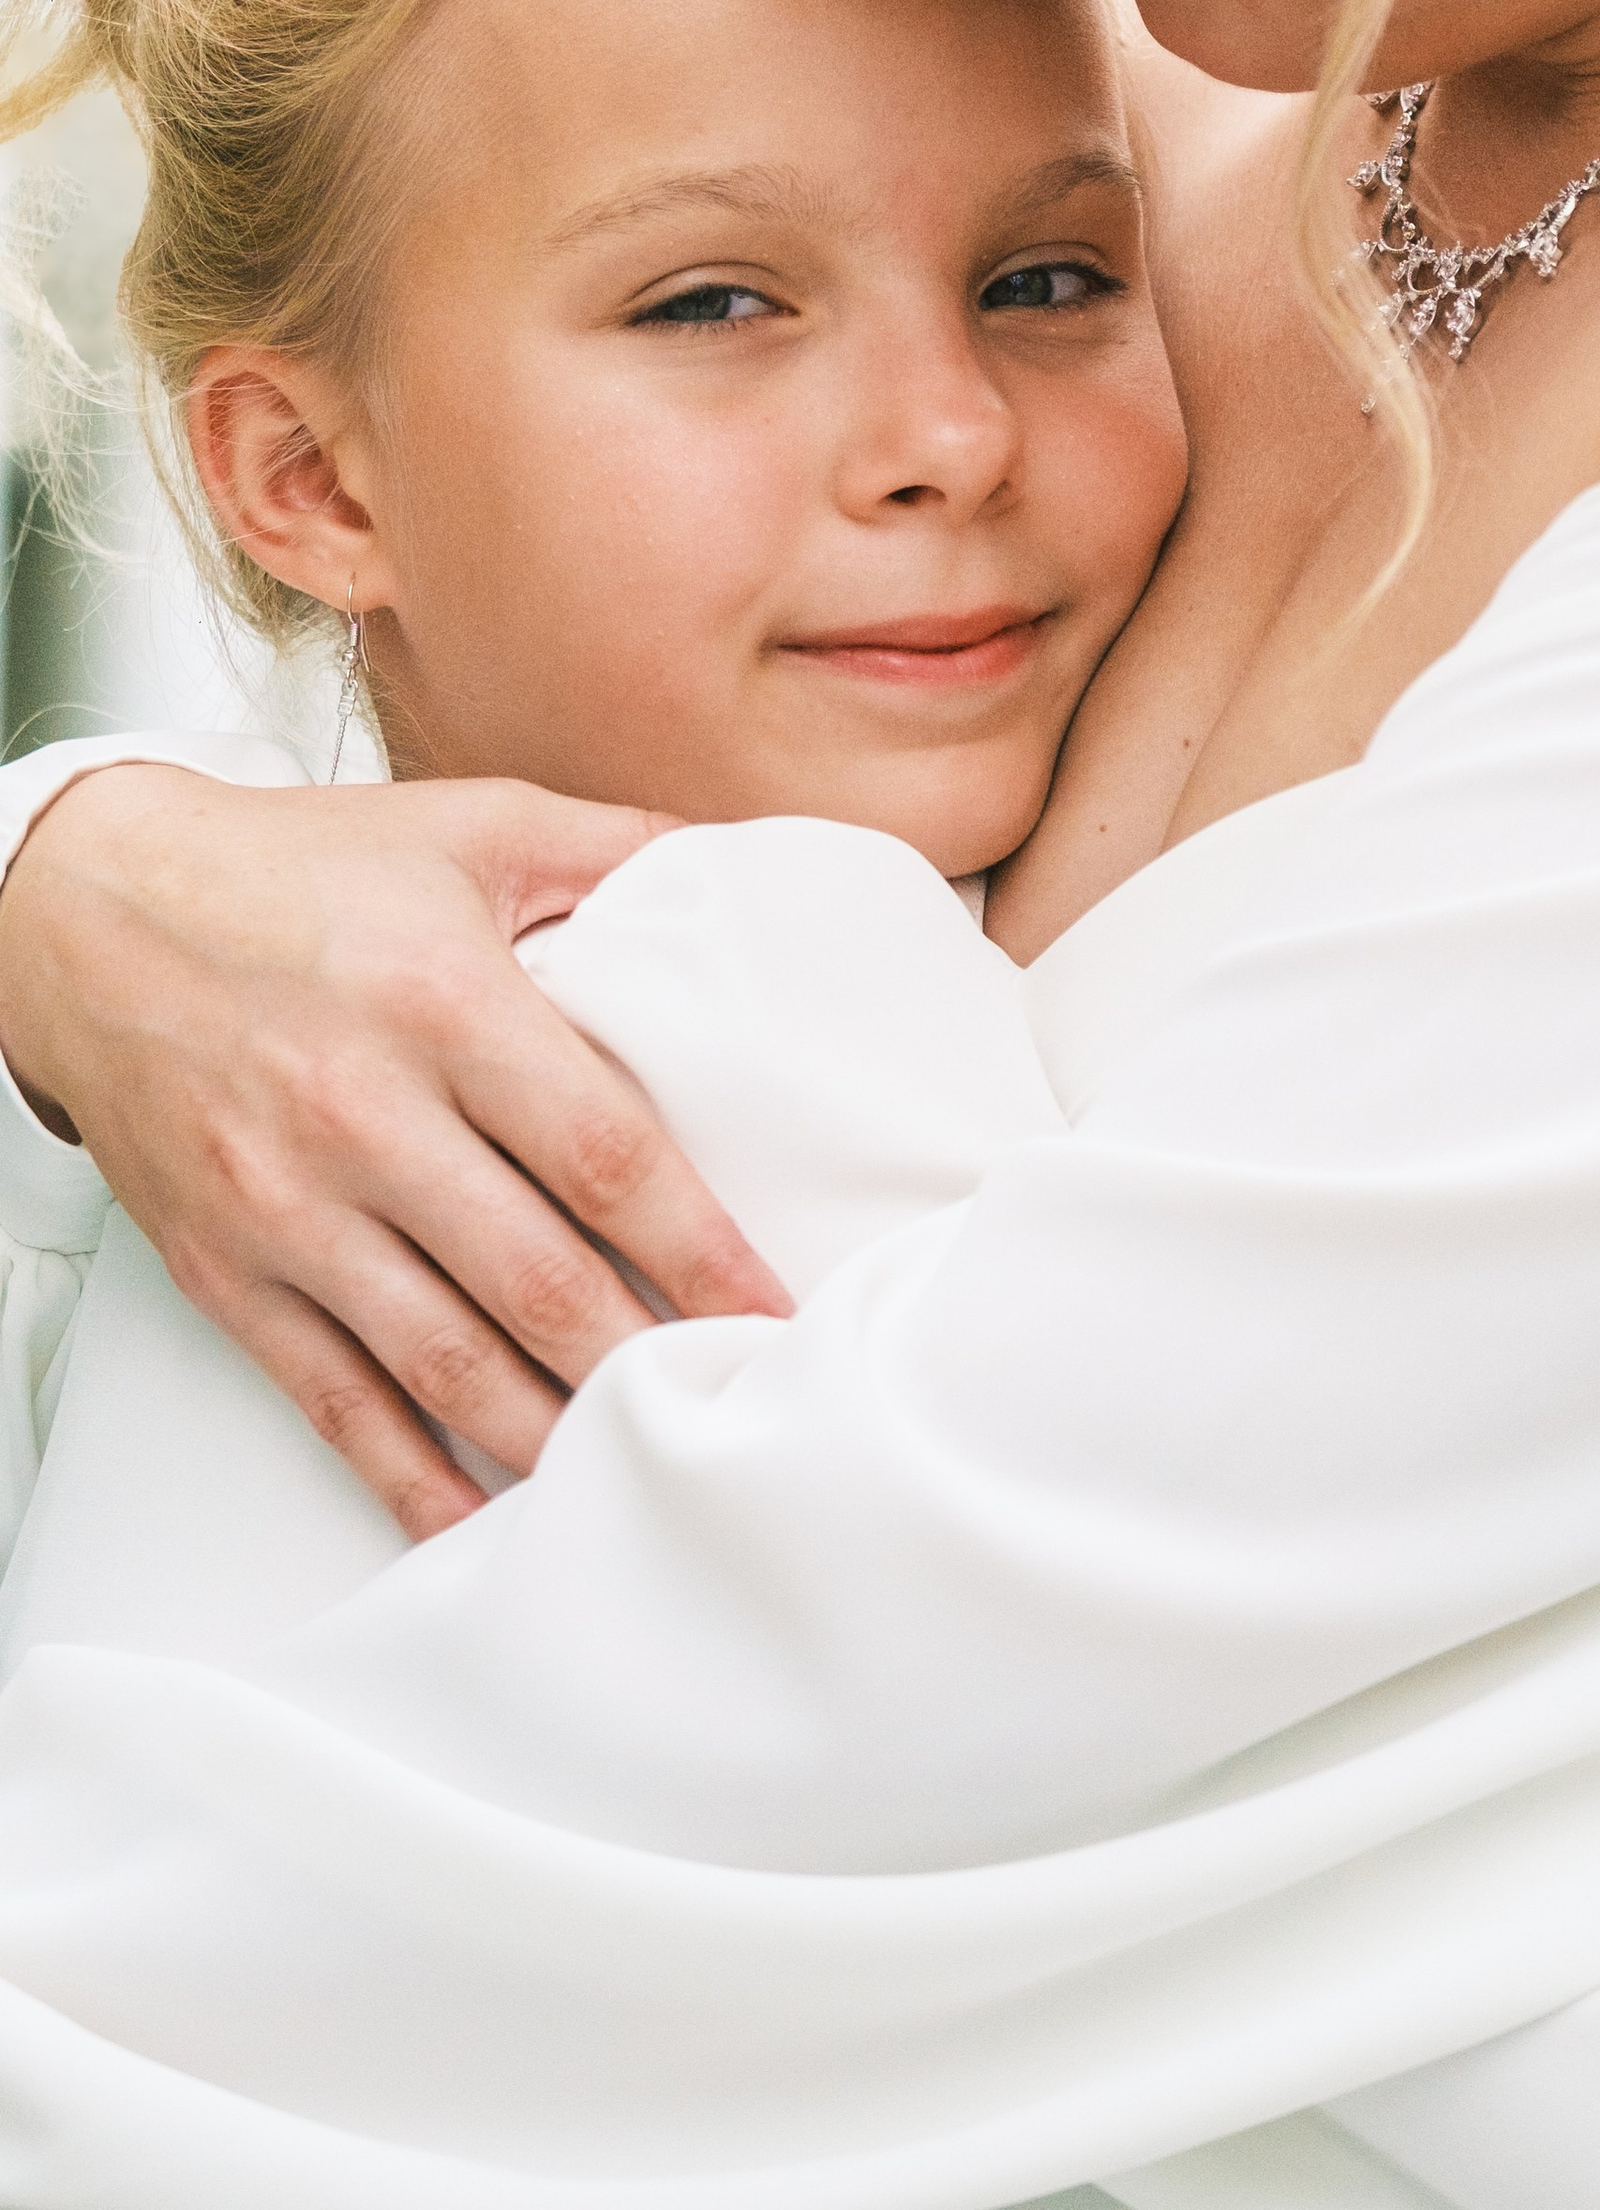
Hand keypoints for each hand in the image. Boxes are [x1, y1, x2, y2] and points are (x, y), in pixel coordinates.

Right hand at [0, 769, 791, 1537]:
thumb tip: (750, 860)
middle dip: (644, 1357)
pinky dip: (410, 1474)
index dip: (698, 1248)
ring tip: (635, 1466)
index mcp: (447, 1002)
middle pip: (535, 1277)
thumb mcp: (476, 825)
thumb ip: (621, 847)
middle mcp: (364, 1113)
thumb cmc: (299, 868)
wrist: (90, 915)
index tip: (770, 1310)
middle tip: (731, 1405)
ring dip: (549, 1430)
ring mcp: (288, 1205)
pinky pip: (333, 1397)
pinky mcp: (227, 1269)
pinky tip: (479, 1513)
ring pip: (444, 1358)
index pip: (602, 1154)